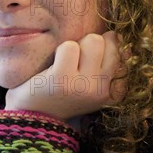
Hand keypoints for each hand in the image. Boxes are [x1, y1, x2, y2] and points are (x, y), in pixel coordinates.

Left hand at [5, 31, 125, 121]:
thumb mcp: (91, 85)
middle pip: (109, 42)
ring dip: (74, 46)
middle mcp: (102, 91)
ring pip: (92, 41)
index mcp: (113, 93)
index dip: (103, 49)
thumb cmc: (60, 96)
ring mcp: (83, 85)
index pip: (121, 53)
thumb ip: (106, 64)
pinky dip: (59, 50)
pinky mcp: (62, 78)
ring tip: (63, 63)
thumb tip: (117, 36)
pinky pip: (69, 46)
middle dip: (90, 43)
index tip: (86, 63)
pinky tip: (52, 67)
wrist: (30, 116)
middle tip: (73, 60)